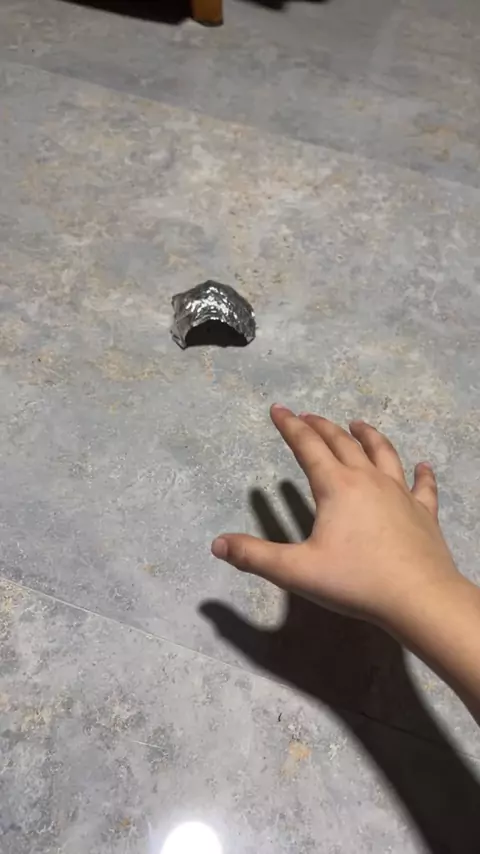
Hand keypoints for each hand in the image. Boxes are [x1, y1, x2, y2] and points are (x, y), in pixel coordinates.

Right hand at [211, 404, 460, 633]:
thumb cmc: (355, 581)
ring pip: (383, 453)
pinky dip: (422, 474)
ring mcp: (400, 493)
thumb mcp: (297, 571)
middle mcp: (368, 480)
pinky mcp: (423, 512)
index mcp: (336, 487)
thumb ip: (255, 556)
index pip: (308, 447)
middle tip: (307, 416)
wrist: (418, 597)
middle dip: (322, 427)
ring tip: (357, 424)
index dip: (290, 426)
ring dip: (368, 436)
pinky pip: (423, 486)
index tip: (278, 409)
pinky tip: (424, 466)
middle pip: (343, 443)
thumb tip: (217, 544)